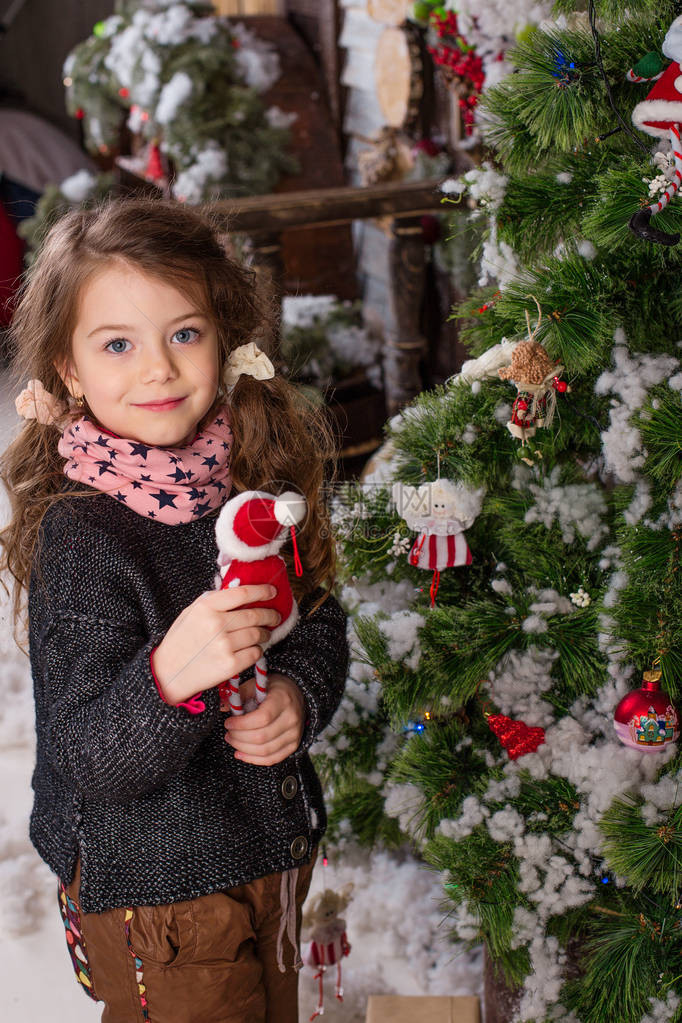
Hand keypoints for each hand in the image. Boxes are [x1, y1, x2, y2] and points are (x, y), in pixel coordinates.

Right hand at [153, 585, 280, 705]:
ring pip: (258, 634)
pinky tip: (253, 648)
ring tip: (264, 634)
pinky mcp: (229, 665)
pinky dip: (258, 650)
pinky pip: (255, 653)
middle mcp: (216, 624)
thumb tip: (242, 593)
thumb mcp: (191, 613)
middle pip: (255, 614)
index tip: (272, 592)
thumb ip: (214, 601)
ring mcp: (224, 645)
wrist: (168, 673)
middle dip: (270, 615)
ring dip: (265, 634)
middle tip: (275, 616)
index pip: (242, 593)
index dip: (262, 591)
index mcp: (206, 607)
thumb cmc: (181, 640)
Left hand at [224, 673, 305, 764]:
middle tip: (228, 733)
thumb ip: (239, 695)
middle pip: (261, 737)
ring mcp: (294, 733)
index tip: (229, 723)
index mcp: (282, 699)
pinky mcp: (293, 745)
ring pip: (265, 751)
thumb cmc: (273, 689)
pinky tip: (242, 753)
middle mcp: (291, 718)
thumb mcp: (256, 684)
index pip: (262, 718)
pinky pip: (272, 759)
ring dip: (244, 749)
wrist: (294, 694)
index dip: (241, 724)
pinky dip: (254, 759)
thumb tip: (223, 707)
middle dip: (239, 738)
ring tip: (233, 741)